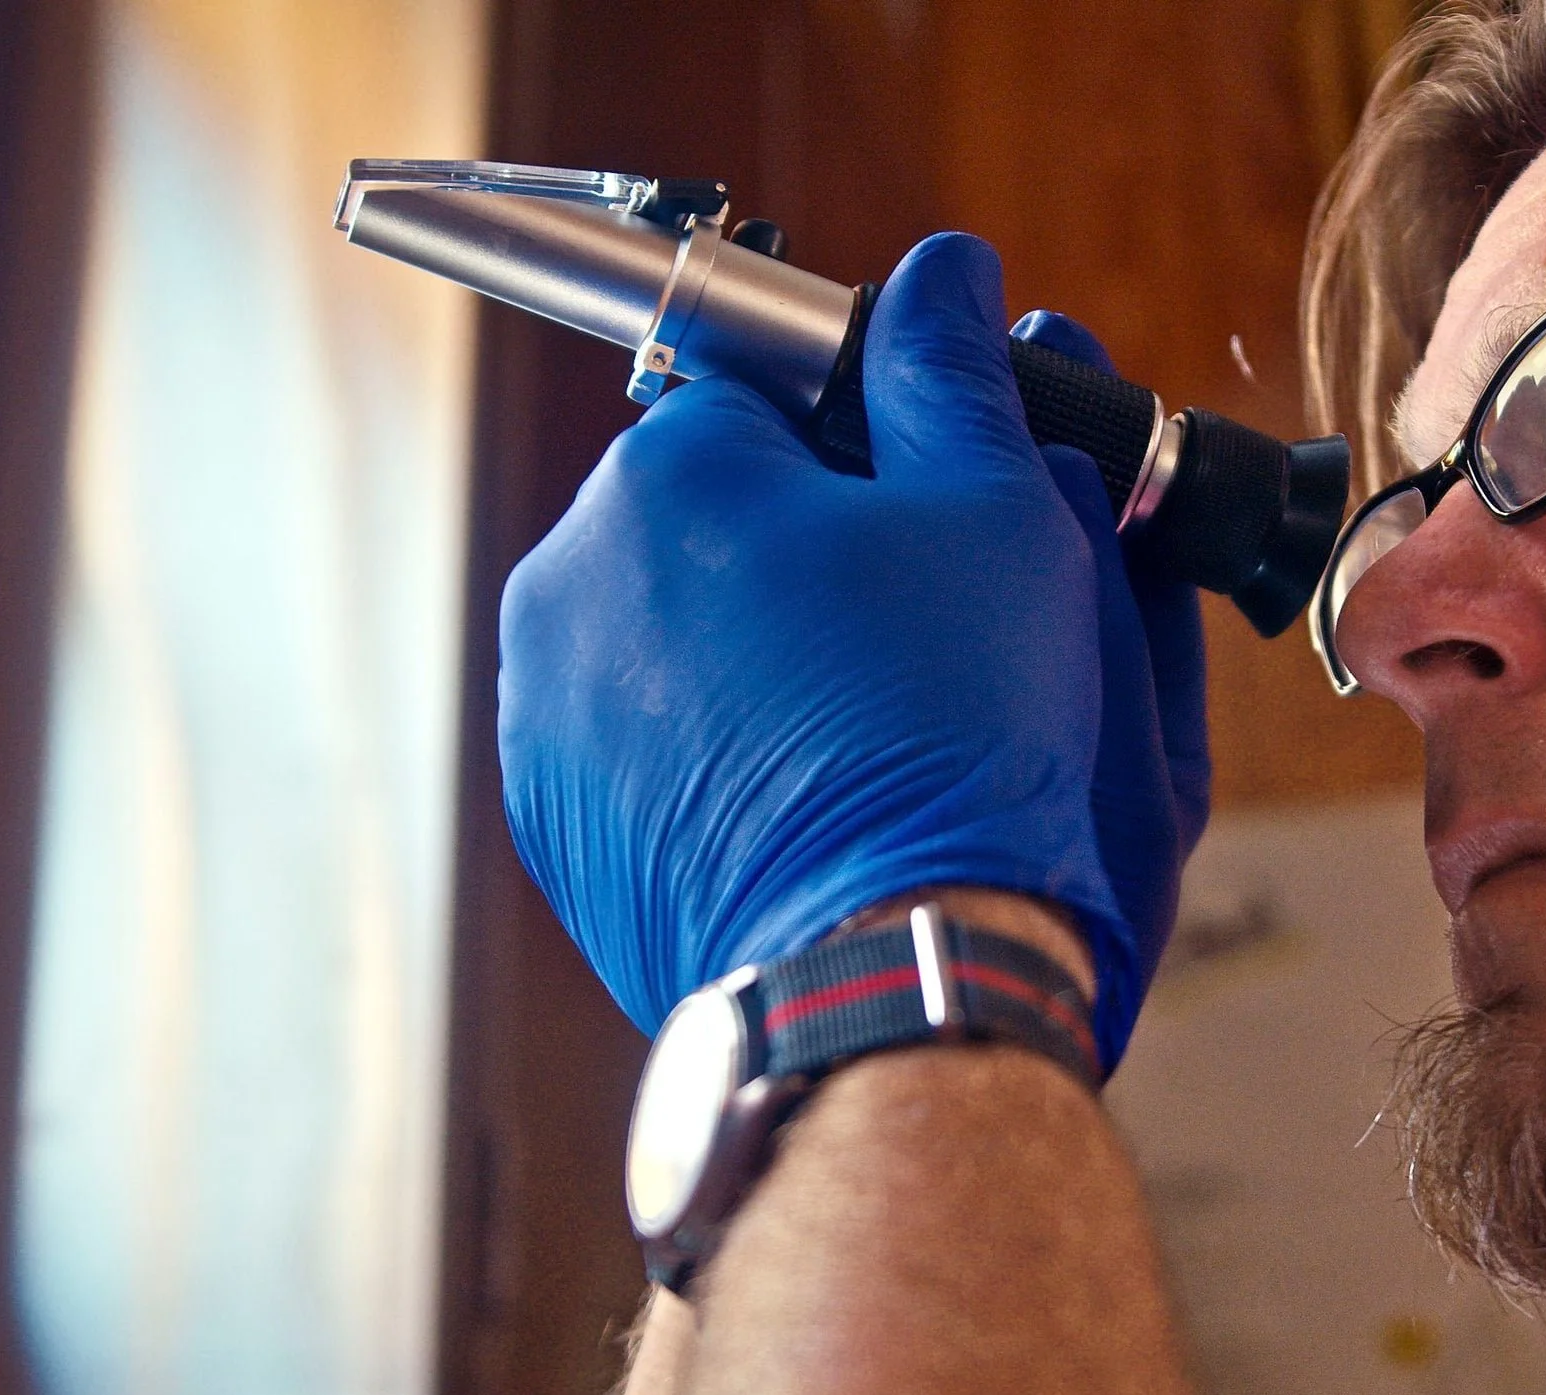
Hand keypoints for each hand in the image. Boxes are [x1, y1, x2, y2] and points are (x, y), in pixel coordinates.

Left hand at [499, 234, 1191, 1067]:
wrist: (893, 967)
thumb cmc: (954, 738)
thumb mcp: (1000, 516)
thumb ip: (952, 374)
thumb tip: (943, 276)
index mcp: (669, 471)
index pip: (764, 395)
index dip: (863, 448)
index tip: (921, 515)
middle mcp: (572, 576)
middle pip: (707, 515)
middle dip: (803, 550)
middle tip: (912, 637)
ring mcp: (545, 709)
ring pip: (671, 631)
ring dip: (754, 651)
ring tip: (861, 730)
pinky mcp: (555, 821)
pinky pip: (637, 739)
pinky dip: (709, 749)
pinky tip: (801, 793)